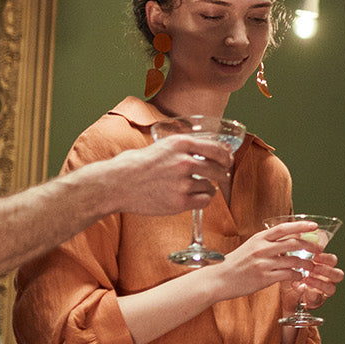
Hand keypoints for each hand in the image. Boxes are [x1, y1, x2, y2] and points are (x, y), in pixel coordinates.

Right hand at [90, 134, 234, 215]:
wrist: (116, 184)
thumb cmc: (134, 165)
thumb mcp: (161, 146)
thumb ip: (183, 148)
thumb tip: (206, 150)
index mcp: (181, 143)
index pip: (217, 149)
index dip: (226, 157)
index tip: (228, 161)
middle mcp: (185, 161)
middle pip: (219, 169)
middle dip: (222, 174)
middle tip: (219, 177)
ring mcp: (183, 183)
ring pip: (212, 186)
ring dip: (207, 188)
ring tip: (195, 188)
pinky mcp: (179, 201)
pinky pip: (204, 201)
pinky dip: (202, 200)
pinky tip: (193, 197)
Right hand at [202, 220, 315, 300]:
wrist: (218, 279)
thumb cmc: (235, 263)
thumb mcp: (250, 247)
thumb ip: (268, 243)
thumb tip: (288, 240)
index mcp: (259, 238)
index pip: (283, 228)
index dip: (301, 226)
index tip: (314, 226)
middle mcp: (262, 249)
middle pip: (293, 243)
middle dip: (310, 246)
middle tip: (319, 249)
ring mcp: (263, 263)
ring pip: (294, 261)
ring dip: (307, 263)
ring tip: (312, 266)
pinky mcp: (264, 278)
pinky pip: (288, 275)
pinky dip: (297, 275)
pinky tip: (299, 276)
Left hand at [287, 252, 343, 307]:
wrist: (284, 292)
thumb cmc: (291, 274)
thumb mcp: (292, 260)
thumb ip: (296, 249)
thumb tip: (296, 236)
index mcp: (324, 267)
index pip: (332, 261)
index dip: (326, 258)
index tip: (315, 255)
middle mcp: (327, 279)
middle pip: (338, 275)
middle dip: (327, 270)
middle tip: (314, 267)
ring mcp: (323, 291)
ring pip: (331, 288)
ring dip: (320, 283)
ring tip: (307, 278)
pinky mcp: (316, 301)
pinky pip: (317, 298)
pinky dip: (308, 292)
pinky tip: (299, 287)